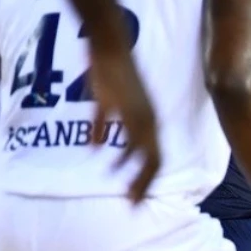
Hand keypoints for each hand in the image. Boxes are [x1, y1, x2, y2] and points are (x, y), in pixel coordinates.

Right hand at [88, 43, 159, 202]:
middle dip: (144, 185)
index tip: (137, 197)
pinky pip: (125, 134)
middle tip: (134, 205)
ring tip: (128, 194)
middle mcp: (150, 120)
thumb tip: (95, 147)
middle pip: (154, 161)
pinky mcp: (124, 105)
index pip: (156, 157)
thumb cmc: (110, 73)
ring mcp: (139, 114)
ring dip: (136, 176)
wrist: (110, 46)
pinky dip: (117, 151)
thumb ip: (102, 126)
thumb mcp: (107, 104)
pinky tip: (107, 163)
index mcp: (149, 121)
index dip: (146, 178)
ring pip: (145, 154)